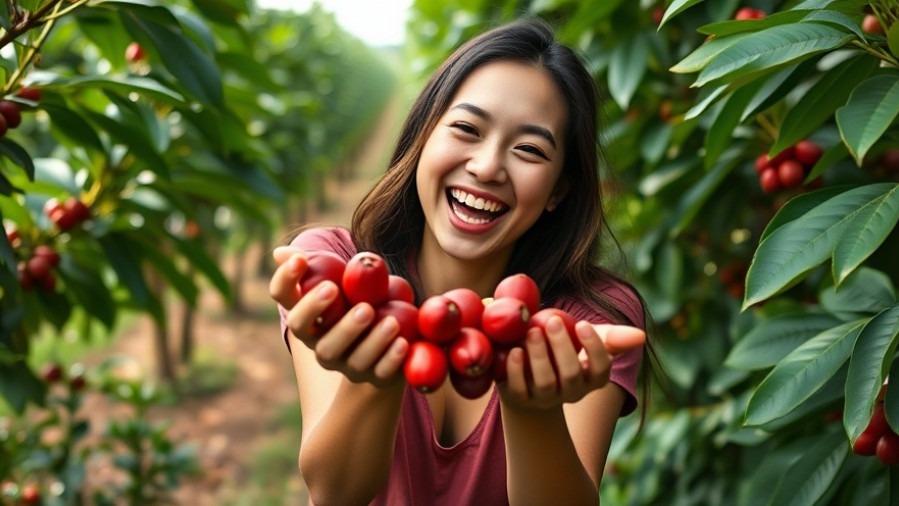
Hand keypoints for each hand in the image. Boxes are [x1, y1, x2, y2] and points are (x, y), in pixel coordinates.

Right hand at [268, 246, 407, 386]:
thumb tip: (280, 253)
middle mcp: (318, 341)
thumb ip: (321, 264)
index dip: (285, 278)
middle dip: (318, 309)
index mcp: (308, 313)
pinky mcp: (374, 377)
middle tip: (336, 290)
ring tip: (391, 321)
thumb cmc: (364, 299)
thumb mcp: (346, 280)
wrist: (395, 339)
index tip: (300, 259)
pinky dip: (391, 359)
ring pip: (347, 358)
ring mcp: (345, 363)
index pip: (282, 296)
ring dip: (369, 339)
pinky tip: (404, 343)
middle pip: (304, 331)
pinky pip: (380, 373)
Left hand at [499, 317, 644, 409]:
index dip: (594, 348)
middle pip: (572, 375)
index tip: (583, 323)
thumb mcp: (586, 339)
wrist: (528, 373)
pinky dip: (516, 370)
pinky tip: (513, 350)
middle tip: (553, 321)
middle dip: (563, 347)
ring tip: (531, 331)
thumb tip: (641, 335)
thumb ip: (612, 336)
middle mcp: (571, 392)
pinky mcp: (519, 398)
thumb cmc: (563, 350)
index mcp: (591, 379)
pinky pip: (519, 388)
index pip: (601, 369)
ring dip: (539, 356)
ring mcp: (544, 398)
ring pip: (546, 383)